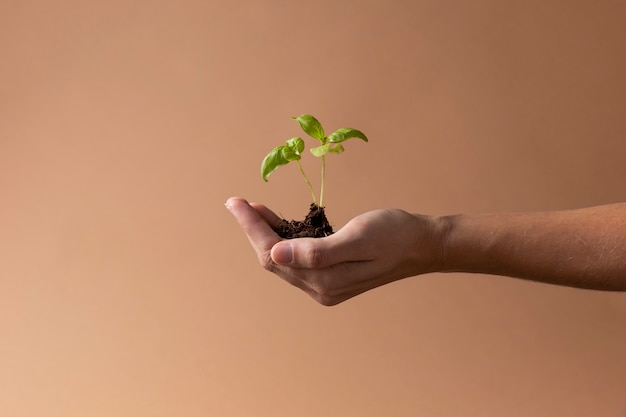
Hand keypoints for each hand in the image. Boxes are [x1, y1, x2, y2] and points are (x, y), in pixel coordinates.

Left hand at [226, 197, 445, 304]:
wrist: (421, 245)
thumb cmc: (393, 234)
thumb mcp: (356, 238)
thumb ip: (316, 251)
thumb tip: (274, 254)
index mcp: (323, 280)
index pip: (273, 255)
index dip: (252, 228)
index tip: (235, 202)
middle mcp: (320, 288)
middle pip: (273, 260)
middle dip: (254, 230)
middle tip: (239, 202)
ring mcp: (325, 286)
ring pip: (282, 260)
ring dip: (266, 235)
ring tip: (255, 209)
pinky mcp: (330, 278)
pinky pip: (296, 259)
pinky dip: (283, 240)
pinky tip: (280, 224)